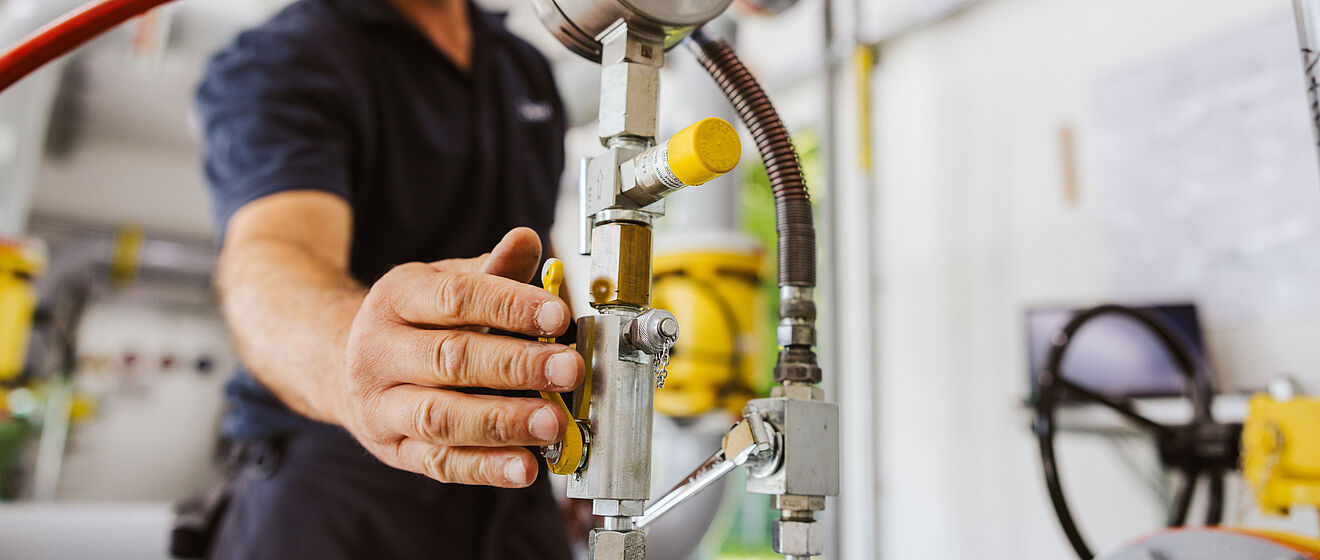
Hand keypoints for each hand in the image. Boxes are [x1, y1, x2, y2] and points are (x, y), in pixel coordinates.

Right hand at [338, 228, 582, 487]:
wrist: (338, 362)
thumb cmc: (413, 321)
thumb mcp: (443, 282)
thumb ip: (493, 270)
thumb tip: (527, 242)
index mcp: (395, 298)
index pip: (456, 298)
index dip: (510, 306)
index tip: (558, 316)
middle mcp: (378, 351)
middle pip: (450, 359)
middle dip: (516, 366)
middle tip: (568, 370)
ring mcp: (381, 405)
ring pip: (441, 417)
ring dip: (502, 423)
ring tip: (551, 422)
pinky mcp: (393, 450)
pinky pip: (440, 463)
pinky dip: (485, 468)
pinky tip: (526, 466)